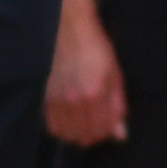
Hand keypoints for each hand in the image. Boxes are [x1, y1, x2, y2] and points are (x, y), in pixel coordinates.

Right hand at [44, 4, 129, 147]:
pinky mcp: (45, 98)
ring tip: (82, 122)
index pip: (102, 131)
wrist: (69, 31)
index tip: (108, 125)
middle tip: (96, 123)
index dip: (107, 132)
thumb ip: (117, 107)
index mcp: (95, 94)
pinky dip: (62, 128)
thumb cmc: (96, 50)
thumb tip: (120, 135)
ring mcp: (57, 100)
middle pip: (84, 136)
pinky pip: (52, 126)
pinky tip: (69, 118)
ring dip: (77, 133)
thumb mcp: (115, 76)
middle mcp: (74, 101)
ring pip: (67, 135)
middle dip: (94, 134)